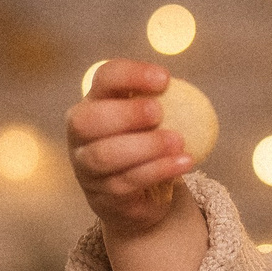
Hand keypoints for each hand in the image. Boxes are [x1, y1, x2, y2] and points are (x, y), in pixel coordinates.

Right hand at [65, 59, 194, 240]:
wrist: (142, 195)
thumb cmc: (148, 144)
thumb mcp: (153, 121)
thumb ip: (163, 105)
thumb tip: (191, 98)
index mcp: (95, 102)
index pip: (105, 79)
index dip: (131, 75)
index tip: (165, 79)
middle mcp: (80, 134)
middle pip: (87, 119)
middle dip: (125, 114)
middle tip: (158, 113)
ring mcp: (85, 167)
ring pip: (105, 155)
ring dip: (145, 146)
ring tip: (178, 141)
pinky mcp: (101, 195)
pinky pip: (127, 182)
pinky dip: (158, 170)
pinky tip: (184, 162)